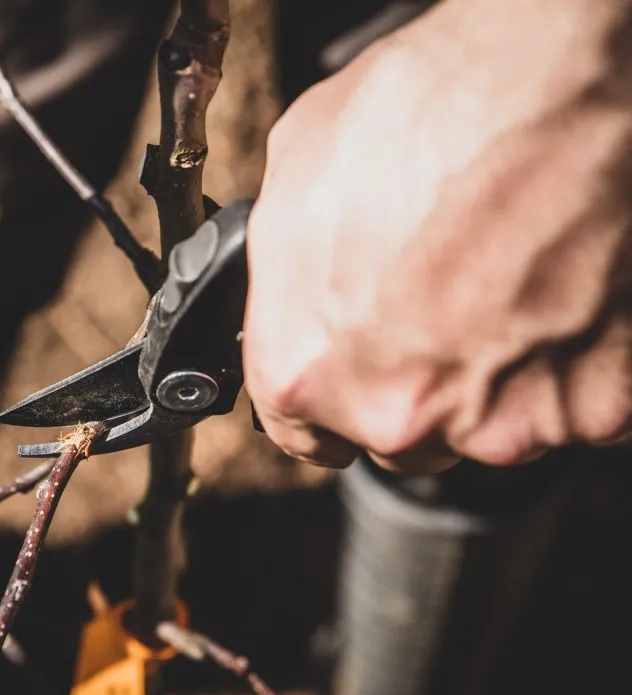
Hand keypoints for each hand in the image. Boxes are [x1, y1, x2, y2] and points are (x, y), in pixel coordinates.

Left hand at [243, 0, 631, 473]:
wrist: (553, 75)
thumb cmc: (426, 110)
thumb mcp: (294, 183)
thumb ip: (285, 284)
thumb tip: (295, 307)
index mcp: (305, 370)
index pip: (299, 431)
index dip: (325, 402)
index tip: (349, 379)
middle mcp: (396, 414)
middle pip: (397, 432)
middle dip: (413, 380)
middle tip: (441, 302)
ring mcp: (502, 421)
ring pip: (488, 425)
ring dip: (494, 374)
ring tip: (507, 280)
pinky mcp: (595, 407)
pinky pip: (572, 405)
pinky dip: (571, 365)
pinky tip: (559, 289)